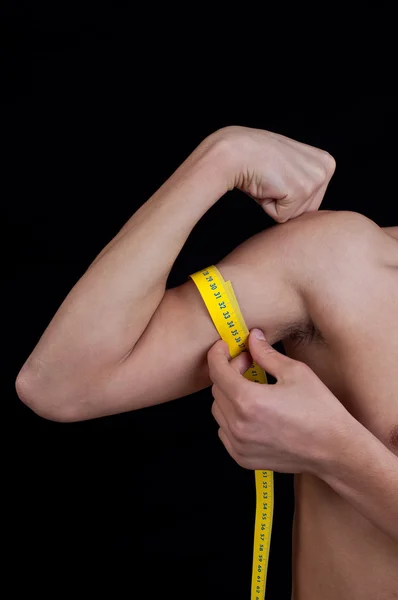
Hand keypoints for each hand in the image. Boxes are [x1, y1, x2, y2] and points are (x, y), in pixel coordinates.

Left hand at [207, 328, 355, 474]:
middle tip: (249, 364)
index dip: (218, 354)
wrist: (335, 450)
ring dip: (229, 395)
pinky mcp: (242, 458)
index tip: (224, 346)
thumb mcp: (295, 372)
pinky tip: (252, 411)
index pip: (217, 370)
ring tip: (252, 388)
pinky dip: (232, 417)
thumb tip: (253, 338)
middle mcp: (238, 425)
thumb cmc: (320, 411)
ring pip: (218, 410)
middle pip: (217, 389)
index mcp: (248, 400)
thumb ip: (266, 354)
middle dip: (229, 371)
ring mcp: (238, 444)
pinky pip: (224, 431)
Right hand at [213, 125, 335, 222]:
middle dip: (285, 202)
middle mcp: (326, 169)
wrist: (236, 152)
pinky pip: (282, 217)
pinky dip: (269, 207)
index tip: (279, 174)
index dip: (290, 195)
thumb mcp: (290, 165)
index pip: (313, 200)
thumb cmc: (257, 158)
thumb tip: (306, 205)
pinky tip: (265, 186)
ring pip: (295, 215)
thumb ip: (304, 180)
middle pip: (307, 210)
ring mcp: (315, 180)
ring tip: (269, 181)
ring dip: (277, 204)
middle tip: (273, 178)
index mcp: (326, 163)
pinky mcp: (300, 191)